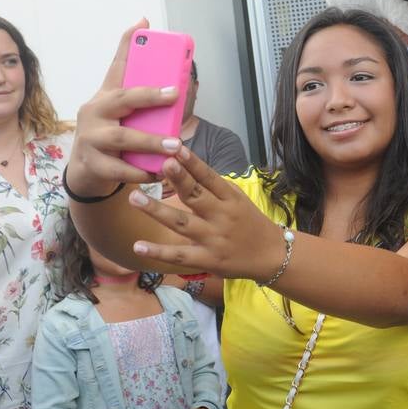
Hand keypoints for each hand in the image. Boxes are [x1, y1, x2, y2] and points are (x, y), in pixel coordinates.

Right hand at [66, 19, 184, 196]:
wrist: (85, 171)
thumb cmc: (109, 134)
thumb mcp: (121, 111)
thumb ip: (138, 88)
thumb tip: (154, 47)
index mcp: (105, 96)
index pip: (117, 65)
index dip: (128, 45)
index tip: (144, 25)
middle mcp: (94, 111)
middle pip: (122, 99)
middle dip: (150, 96)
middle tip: (176, 95)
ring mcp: (89, 138)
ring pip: (122, 138)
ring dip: (151, 142)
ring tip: (175, 145)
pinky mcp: (91, 164)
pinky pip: (119, 169)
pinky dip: (140, 172)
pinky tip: (158, 172)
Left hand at [124, 147, 287, 280]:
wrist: (272, 255)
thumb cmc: (250, 223)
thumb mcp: (238, 200)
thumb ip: (214, 187)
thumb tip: (185, 166)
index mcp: (230, 198)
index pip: (210, 177)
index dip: (193, 163)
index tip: (177, 148)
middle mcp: (222, 216)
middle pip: (196, 196)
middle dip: (178, 179)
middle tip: (160, 164)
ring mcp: (213, 239)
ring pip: (182, 223)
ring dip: (157, 211)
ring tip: (135, 198)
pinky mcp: (207, 259)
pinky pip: (179, 256)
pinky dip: (159, 251)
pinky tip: (138, 245)